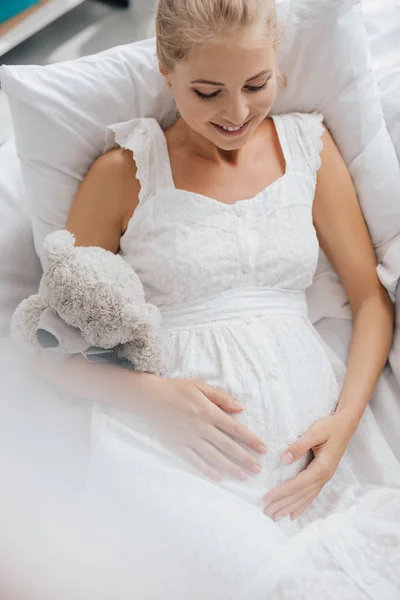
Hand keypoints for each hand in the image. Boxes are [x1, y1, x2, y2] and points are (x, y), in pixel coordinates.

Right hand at [137, 375, 266, 481]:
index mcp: (208, 411)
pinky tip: (219, 477)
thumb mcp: (199, 386)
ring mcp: (189, 439)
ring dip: (231, 468)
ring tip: (244, 476)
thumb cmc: (175, 389)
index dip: (250, 439)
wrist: (148, 398)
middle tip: (258, 469)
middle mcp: (201, 427)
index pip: (235, 428)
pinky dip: (207, 470)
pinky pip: (195, 461)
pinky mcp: (178, 446)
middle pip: (228, 446)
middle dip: (245, 458)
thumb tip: (240, 408)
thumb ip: (221, 397)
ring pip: (214, 457)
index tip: (263, 448)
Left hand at [263, 414, 351, 520]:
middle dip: (283, 505)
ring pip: (306, 498)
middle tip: (267, 513)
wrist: (345, 425)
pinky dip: (302, 506)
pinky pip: (312, 495)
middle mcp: (324, 477)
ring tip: (276, 517)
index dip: (282, 492)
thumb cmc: (330, 427)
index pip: (298, 484)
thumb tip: (284, 459)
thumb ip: (299, 446)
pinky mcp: (324, 476)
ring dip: (290, 508)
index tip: (267, 498)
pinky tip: (294, 514)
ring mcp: (325, 478)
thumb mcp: (315, 432)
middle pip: (301, 495)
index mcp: (322, 467)